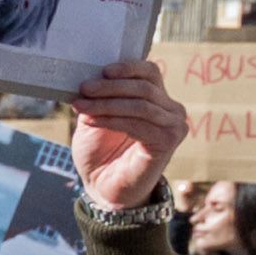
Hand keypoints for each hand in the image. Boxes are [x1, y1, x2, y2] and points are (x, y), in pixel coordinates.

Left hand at [66, 57, 184, 210]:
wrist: (103, 186)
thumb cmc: (100, 151)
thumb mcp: (94, 117)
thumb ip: (96, 97)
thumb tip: (87, 78)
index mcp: (156, 98)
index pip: (149, 72)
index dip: (128, 68)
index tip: (102, 70)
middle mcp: (170, 110)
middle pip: (144, 87)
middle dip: (110, 87)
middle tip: (84, 89)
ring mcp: (173, 126)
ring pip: (141, 105)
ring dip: (108, 104)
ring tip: (82, 106)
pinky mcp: (169, 142)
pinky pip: (139, 125)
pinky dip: (112, 120)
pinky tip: (92, 121)